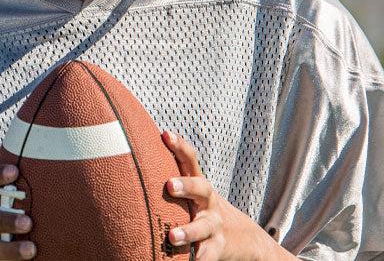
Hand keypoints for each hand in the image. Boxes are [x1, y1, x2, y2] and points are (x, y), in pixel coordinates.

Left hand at [161, 131, 293, 260]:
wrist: (247, 239)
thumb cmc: (207, 212)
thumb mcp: (196, 195)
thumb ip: (176, 180)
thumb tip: (136, 160)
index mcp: (201, 187)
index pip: (191, 161)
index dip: (180, 147)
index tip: (165, 134)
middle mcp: (209, 203)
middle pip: (201, 188)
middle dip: (186, 185)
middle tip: (169, 185)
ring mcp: (214, 226)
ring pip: (203, 227)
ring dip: (188, 231)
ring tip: (172, 237)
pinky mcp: (217, 249)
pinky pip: (207, 256)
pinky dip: (199, 260)